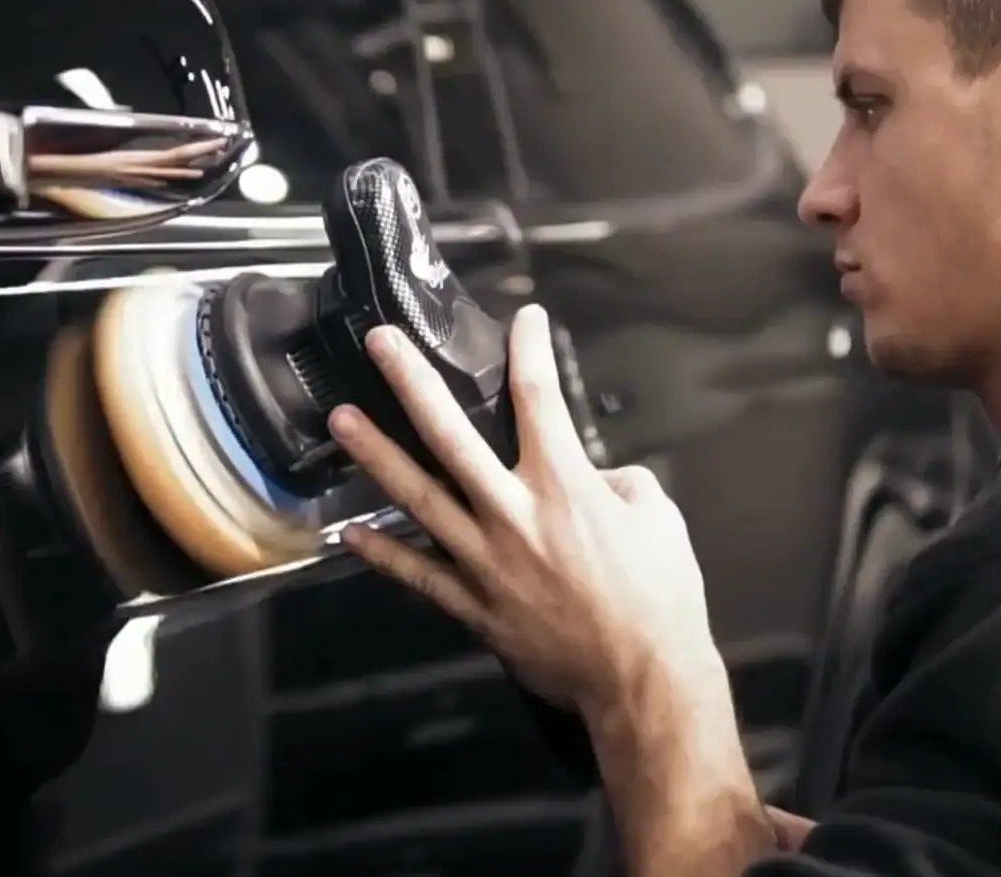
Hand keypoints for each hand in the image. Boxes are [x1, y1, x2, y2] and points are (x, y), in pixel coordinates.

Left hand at [328, 304, 723, 715]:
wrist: (642, 681)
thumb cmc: (660, 598)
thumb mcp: (661, 520)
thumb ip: (622, 484)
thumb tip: (598, 478)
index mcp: (564, 485)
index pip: (539, 398)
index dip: (529, 350)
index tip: (524, 318)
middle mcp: (512, 513)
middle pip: (450, 435)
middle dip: (411, 382)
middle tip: (379, 343)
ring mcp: (484, 560)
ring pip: (417, 497)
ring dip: (375, 456)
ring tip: (339, 420)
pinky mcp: (472, 605)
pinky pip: (417, 573)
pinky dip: (381, 554)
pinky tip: (347, 534)